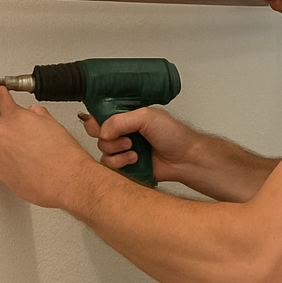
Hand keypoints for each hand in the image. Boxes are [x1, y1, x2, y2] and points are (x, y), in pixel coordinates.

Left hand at [0, 87, 95, 207]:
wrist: (66, 181)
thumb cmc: (64, 156)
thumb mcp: (54, 125)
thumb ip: (38, 115)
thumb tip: (34, 113)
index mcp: (16, 117)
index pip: (3, 101)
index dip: (2, 95)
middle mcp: (3, 133)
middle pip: (4, 127)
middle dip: (17, 131)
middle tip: (35, 142)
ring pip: (2, 146)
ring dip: (13, 149)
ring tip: (34, 158)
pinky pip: (1, 162)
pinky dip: (11, 164)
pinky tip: (28, 167)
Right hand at [78, 106, 204, 184]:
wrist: (185, 159)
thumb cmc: (174, 136)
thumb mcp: (147, 117)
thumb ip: (120, 120)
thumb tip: (102, 131)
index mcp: (126, 117)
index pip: (100, 115)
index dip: (96, 121)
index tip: (102, 126)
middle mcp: (123, 132)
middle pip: (98, 134)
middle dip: (108, 138)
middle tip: (126, 138)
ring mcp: (123, 149)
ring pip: (102, 151)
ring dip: (116, 151)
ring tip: (134, 150)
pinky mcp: (125, 166)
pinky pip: (109, 166)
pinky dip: (120, 163)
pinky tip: (135, 160)